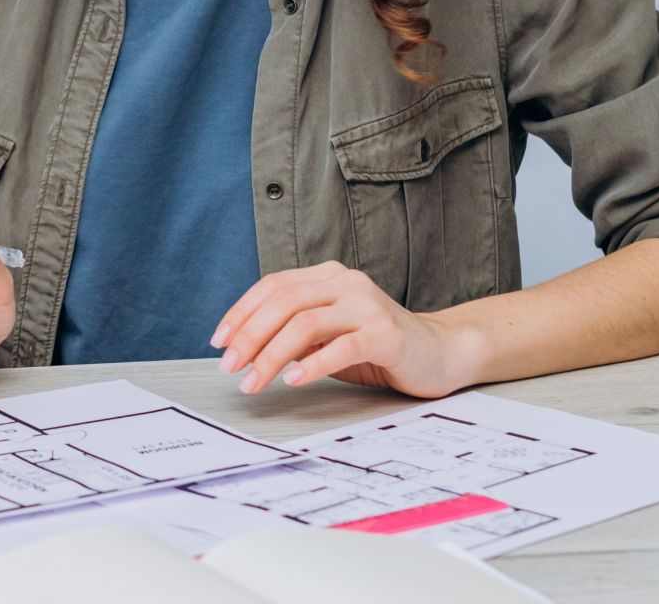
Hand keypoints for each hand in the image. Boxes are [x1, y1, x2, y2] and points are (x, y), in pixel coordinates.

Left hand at [211, 262, 478, 398]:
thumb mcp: (327, 336)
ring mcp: (367, 305)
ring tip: (254, 381)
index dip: (241, 312)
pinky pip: (342, 346)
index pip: (273, 286)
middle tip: (230, 366)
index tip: (219, 341)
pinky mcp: (386, 333)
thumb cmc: (377, 346)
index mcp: (328, 276)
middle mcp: (346, 282)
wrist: (439, 353)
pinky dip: (313, 364)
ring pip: (305, 323)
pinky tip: (294, 380)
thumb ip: (293, 334)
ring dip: (272, 355)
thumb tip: (243, 347)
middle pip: (284, 302)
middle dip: (250, 335)